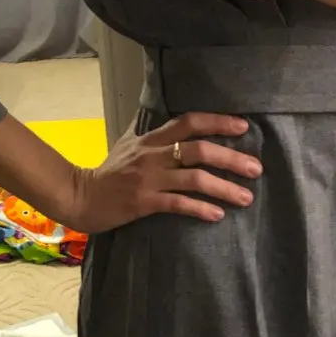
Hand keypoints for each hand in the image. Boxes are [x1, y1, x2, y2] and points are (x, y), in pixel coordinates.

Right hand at [65, 113, 262, 232]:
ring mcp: (148, 178)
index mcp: (151, 139)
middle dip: (231, 158)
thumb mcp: (128, 145)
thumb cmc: (106, 173)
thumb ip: (153, 137)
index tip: (243, 126)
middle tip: (256, 169)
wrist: (79, 196)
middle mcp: (153, 155)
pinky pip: (178, 203)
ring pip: (194, 178)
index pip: (189, 122)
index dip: (218, 121)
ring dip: (224, 187)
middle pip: (199, 150)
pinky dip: (200, 208)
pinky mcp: (143, 202)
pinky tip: (217, 215)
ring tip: (246, 197)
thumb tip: (176, 126)